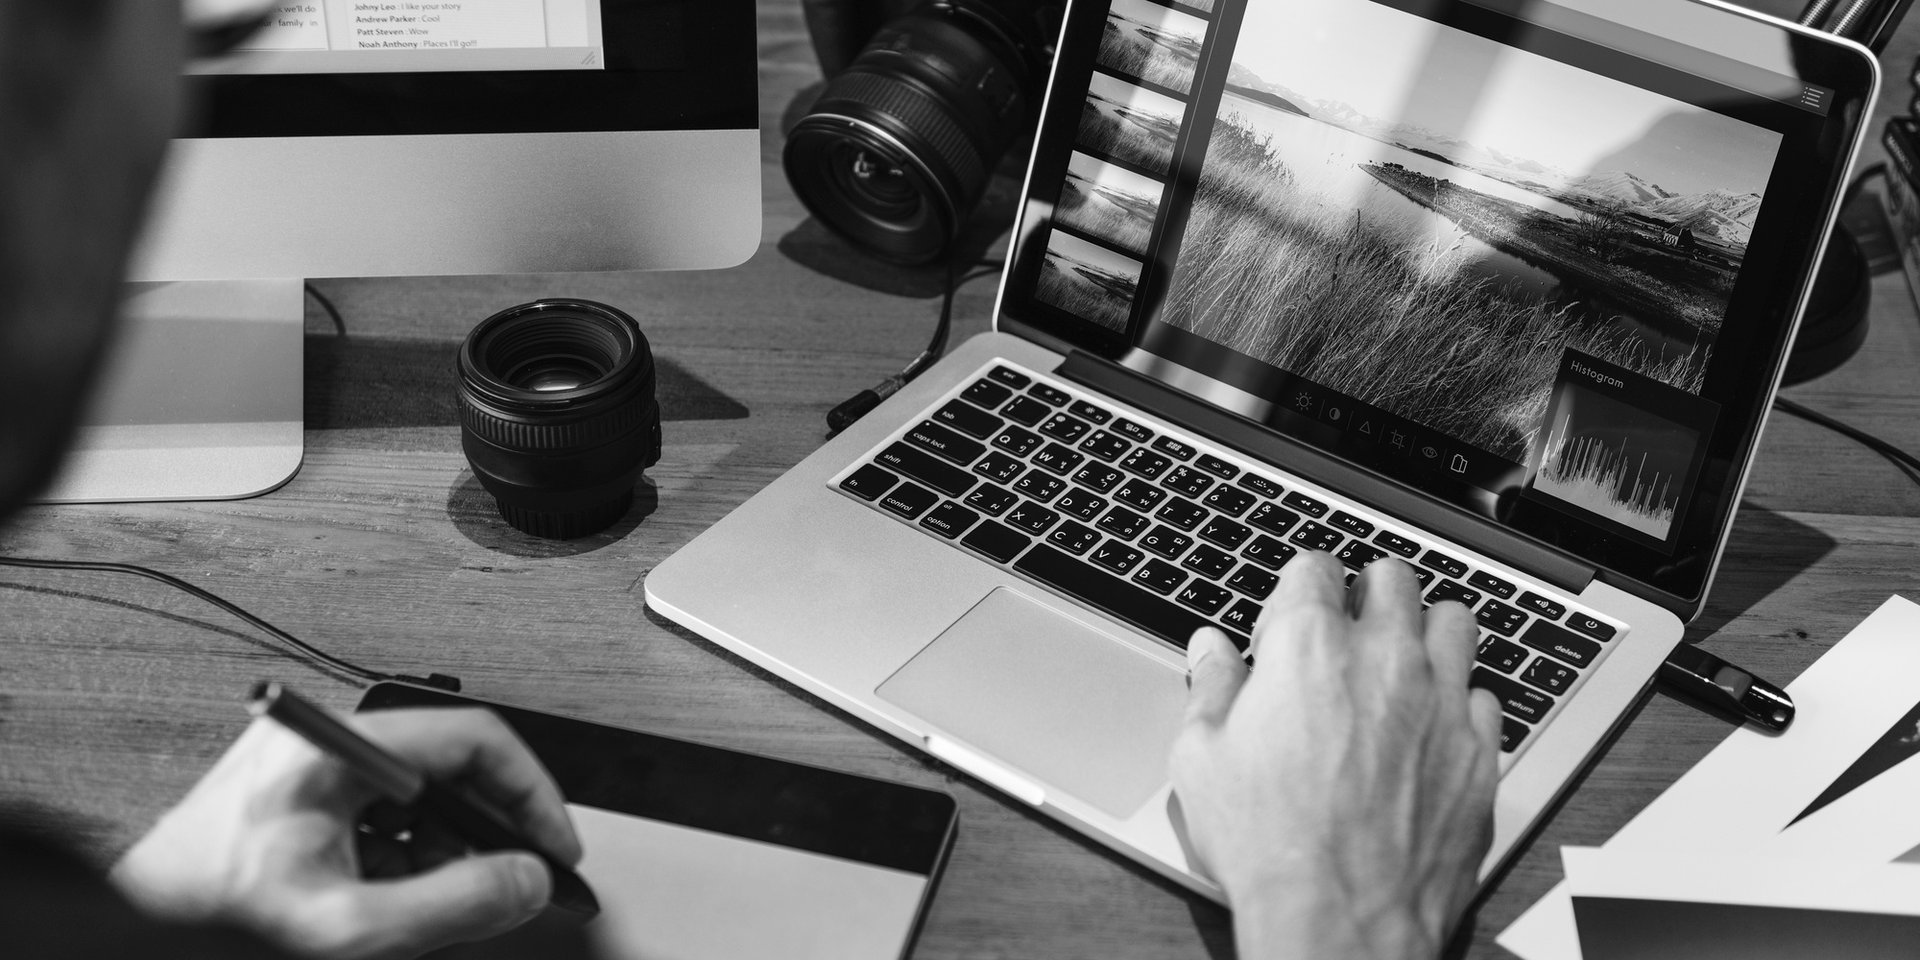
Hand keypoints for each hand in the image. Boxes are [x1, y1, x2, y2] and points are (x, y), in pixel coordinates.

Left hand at [111, 706, 581, 959]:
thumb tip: (526, 881)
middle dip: (490, 831)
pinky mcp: (292, 800)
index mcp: (330, 749)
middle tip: (517, 880)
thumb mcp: (354, 929)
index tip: (554, 845)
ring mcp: (302, 769)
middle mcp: (316, 744)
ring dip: (450, 850)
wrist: (134, 942)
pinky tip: (404, 902)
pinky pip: (381, 815)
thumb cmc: (213, 923)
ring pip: (418, 794)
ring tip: (452, 904)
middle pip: (447, 765)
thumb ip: (456, 903)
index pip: (470, 737)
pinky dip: (410, 858)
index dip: (529, 793)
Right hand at [1169, 552, 1501, 959]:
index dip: (1296, 590)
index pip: (1314, 567)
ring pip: (1454, 620)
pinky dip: (1459, 700)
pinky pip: (1483, 695)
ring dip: (1425, 631)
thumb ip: (1210, 687)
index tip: (1286, 623)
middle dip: (1365, 593)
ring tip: (1398, 665)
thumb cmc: (1269, 843)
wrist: (1342, 917)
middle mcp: (1385, 658)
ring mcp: (1441, 700)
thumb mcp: (1201, 757)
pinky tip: (1429, 727)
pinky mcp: (1478, 750)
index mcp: (1309, 646)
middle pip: (1392, 578)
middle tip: (1344, 633)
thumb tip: (1211, 651)